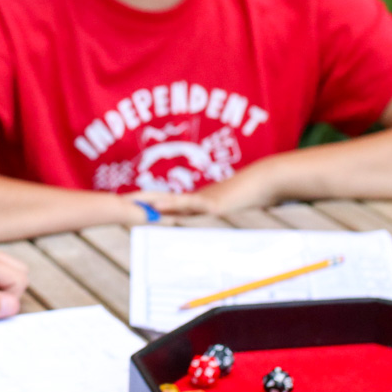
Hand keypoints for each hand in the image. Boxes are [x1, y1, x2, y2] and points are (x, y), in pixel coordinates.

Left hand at [131, 163, 280, 217]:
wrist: (268, 179)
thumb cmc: (254, 191)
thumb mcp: (236, 203)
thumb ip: (224, 206)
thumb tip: (218, 212)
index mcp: (201, 199)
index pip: (172, 201)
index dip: (153, 201)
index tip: (134, 202)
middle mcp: (198, 197)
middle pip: (166, 198)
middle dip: (144, 200)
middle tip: (122, 199)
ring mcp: (205, 198)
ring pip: (173, 200)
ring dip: (152, 202)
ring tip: (132, 202)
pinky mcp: (214, 202)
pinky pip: (189, 204)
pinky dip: (174, 205)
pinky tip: (160, 206)